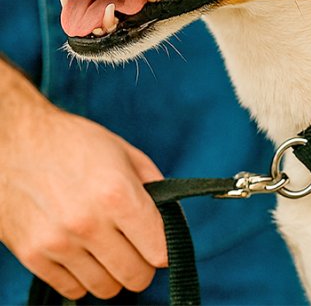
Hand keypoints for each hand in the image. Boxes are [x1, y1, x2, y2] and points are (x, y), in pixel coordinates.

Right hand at [0, 64, 166, 299]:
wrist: (14, 142)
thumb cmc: (74, 143)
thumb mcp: (125, 154)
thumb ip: (155, 189)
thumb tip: (172, 223)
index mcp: (118, 194)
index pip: (159, 251)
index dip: (164, 250)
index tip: (158, 242)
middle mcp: (88, 223)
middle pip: (136, 277)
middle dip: (142, 265)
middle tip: (135, 249)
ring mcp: (58, 243)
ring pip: (106, 289)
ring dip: (112, 274)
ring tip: (107, 250)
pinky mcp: (32, 255)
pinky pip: (72, 290)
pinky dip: (83, 278)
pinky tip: (82, 254)